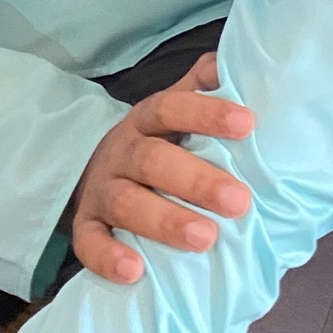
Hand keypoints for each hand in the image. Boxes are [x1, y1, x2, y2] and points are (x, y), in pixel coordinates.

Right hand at [72, 52, 254, 282]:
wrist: (98, 165)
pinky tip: (136, 271)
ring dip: (165, 222)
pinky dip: (108, 258)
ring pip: (126, 203)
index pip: (172, 107)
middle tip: (239, 201)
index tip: (248, 124)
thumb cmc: (162, 138)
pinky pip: (88, 243)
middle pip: (153, 161)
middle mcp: (122, 151)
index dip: (207, 113)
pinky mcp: (85, 225)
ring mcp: (101, 189)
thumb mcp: (181, 105)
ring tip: (205, 239)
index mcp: (148, 118)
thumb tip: (238, 62)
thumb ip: (208, 84)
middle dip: (197, 181)